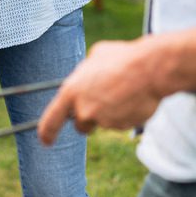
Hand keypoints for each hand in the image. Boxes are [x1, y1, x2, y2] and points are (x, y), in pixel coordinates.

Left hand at [37, 37, 169, 143]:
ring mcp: (104, 121)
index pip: (51, 120)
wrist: (150, 69)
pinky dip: (126, 114)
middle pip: (81, 126)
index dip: (46, 132)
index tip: (45, 140)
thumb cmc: (122, 58)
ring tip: (124, 91)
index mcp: (71, 92)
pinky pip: (122, 123)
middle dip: (89, 119)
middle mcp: (84, 110)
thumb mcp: (96, 55)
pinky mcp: (122, 126)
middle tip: (102, 102)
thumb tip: (87, 75)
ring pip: (104, 123)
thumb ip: (85, 71)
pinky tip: (134, 97)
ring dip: (111, 113)